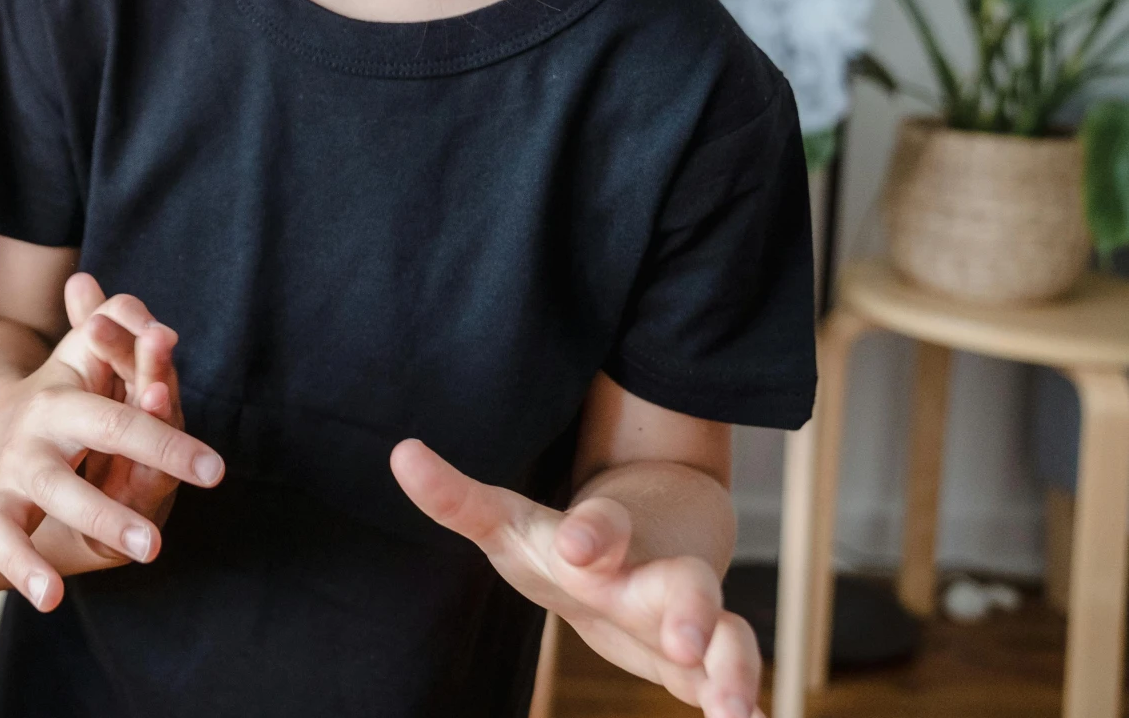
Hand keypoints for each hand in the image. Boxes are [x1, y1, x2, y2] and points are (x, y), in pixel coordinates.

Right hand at [0, 276, 223, 667]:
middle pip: (61, 483)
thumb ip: (127, 336)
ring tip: (51, 599)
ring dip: (23, 565)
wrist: (0, 417)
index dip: (167, 442)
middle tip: (154, 547)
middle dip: (104, 513)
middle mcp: (25, 453)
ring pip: (3, 531)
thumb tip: (161, 324)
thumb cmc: (72, 390)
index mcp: (59, 410)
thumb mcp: (96, 355)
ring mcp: (1, 494)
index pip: (119, 424)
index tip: (215, 470)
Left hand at [392, 440, 760, 717]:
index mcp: (605, 539)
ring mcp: (690, 619)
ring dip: (732, 670)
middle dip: (687, 610)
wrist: (649, 543)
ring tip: (732, 711)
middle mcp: (656, 576)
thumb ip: (457, 499)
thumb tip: (400, 453)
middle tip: (681, 639)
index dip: (593, 533)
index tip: (580, 549)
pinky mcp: (704, 663)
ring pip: (727, 637)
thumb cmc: (566, 542)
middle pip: (684, 584)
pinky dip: (745, 704)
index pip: (603, 526)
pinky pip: (732, 680)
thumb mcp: (510, 523)